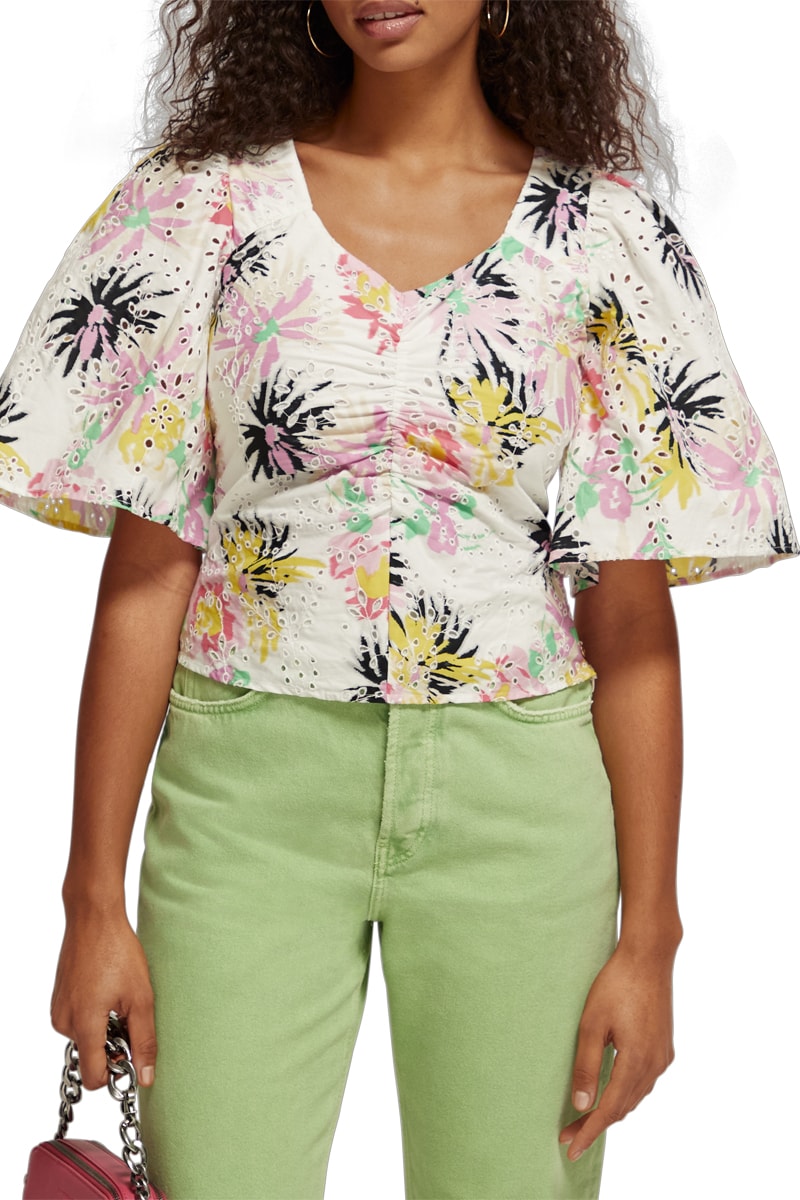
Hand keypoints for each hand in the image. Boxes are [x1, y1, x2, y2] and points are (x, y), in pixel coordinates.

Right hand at [50, 904, 156, 1091]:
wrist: (94, 918)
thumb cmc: (119, 952)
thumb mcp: (141, 998)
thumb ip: (143, 1041)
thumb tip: (145, 1078)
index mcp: (83, 1024)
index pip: (93, 1077)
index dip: (114, 1073)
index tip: (131, 1055)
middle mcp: (64, 1022)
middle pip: (90, 1056)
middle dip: (111, 1045)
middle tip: (128, 1014)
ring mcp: (58, 1009)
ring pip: (84, 1038)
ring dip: (102, 1028)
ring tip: (117, 997)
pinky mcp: (57, 999)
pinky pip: (76, 1021)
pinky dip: (92, 1015)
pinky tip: (105, 990)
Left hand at [559, 940, 676, 1160]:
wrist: (649, 957)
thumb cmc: (616, 984)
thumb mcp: (592, 1024)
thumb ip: (587, 1066)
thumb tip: (581, 1104)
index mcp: (636, 1061)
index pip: (609, 1109)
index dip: (589, 1131)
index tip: (570, 1148)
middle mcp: (655, 1065)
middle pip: (623, 1107)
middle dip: (596, 1124)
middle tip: (569, 1134)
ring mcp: (663, 1057)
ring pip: (636, 1096)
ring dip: (612, 1110)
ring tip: (587, 1119)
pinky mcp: (665, 1047)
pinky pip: (645, 1082)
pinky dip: (627, 1093)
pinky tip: (613, 1093)